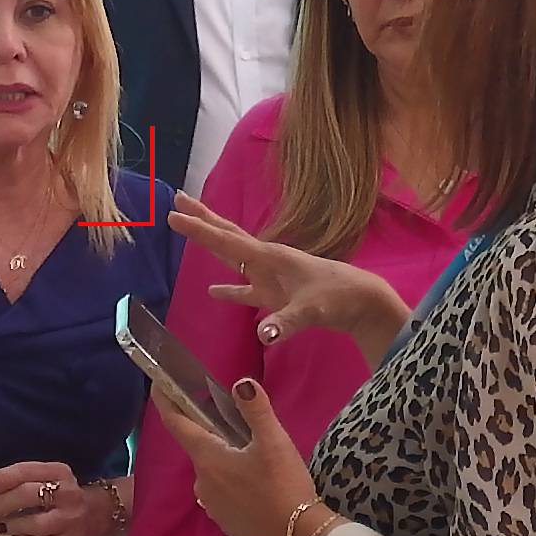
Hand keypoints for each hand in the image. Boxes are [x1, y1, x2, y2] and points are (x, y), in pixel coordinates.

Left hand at [0, 463, 126, 535]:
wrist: (103, 515)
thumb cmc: (65, 495)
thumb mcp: (51, 478)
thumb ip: (24, 480)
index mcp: (60, 472)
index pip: (25, 471)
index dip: (1, 479)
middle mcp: (67, 493)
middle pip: (27, 495)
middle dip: (0, 503)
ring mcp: (70, 520)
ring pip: (33, 523)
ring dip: (11, 524)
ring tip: (2, 525)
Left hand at [149, 377, 314, 535]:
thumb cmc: (283, 484)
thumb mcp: (274, 442)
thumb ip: (256, 410)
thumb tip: (241, 383)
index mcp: (208, 458)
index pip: (177, 425)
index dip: (166, 403)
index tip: (159, 386)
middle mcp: (201, 482)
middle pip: (199, 448)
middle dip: (211, 434)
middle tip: (235, 423)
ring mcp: (211, 505)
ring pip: (212, 472)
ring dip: (223, 460)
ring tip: (251, 456)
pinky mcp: (225, 521)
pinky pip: (222, 493)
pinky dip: (231, 483)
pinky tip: (253, 484)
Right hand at [168, 191, 406, 348]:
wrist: (362, 301)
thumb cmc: (339, 298)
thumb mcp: (312, 310)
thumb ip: (287, 322)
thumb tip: (263, 334)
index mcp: (270, 257)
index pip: (226, 240)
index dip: (199, 229)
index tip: (174, 213)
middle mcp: (267, 260)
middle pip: (227, 236)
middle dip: (202, 220)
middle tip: (177, 201)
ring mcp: (270, 277)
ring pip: (233, 256)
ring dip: (212, 245)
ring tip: (192, 230)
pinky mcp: (276, 294)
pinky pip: (245, 289)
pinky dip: (229, 289)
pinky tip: (213, 292)